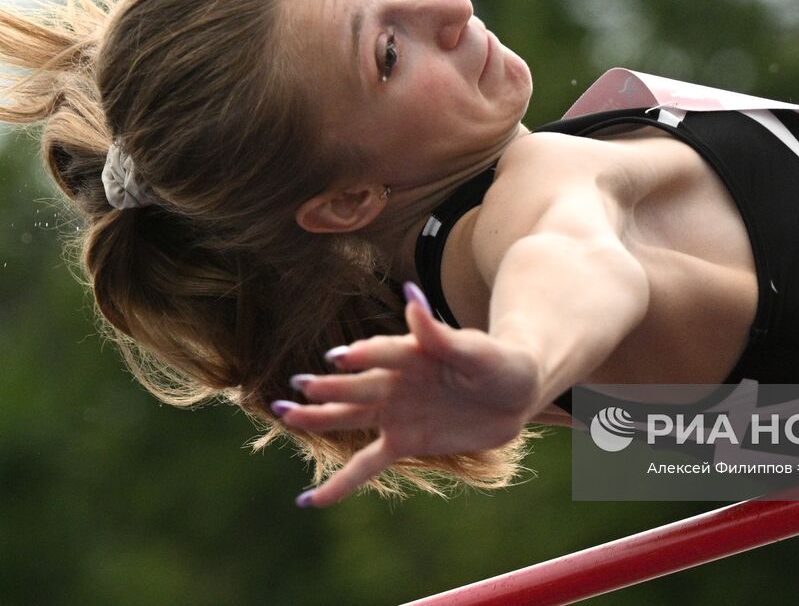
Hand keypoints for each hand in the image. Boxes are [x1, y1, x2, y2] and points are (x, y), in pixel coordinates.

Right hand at [275, 283, 542, 506]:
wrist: (515, 394)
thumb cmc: (500, 362)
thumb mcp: (477, 351)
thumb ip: (441, 335)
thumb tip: (413, 298)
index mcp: (413, 353)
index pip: (384, 353)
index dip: (365, 355)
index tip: (341, 358)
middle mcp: (396, 381)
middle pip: (358, 386)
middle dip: (330, 388)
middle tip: (298, 387)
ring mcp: (396, 412)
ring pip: (350, 418)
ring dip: (318, 418)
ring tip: (282, 414)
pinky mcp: (404, 440)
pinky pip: (367, 464)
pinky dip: (341, 483)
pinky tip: (310, 500)